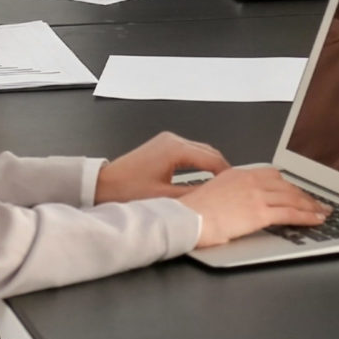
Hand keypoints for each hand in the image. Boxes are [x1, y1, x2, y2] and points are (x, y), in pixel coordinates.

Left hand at [94, 133, 230, 202]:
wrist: (102, 185)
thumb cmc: (127, 191)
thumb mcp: (164, 198)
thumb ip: (193, 195)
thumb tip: (214, 197)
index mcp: (175, 148)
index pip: (211, 159)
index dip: (226, 173)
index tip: (236, 185)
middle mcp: (173, 140)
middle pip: (208, 151)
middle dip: (221, 168)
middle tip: (233, 186)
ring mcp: (167, 141)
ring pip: (199, 151)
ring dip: (210, 165)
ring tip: (221, 184)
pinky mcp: (162, 146)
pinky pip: (189, 152)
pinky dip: (199, 163)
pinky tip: (203, 177)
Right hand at [184, 166, 329, 247]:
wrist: (186, 219)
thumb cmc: (193, 212)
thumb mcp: (214, 193)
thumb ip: (231, 194)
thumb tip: (238, 204)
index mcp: (239, 174)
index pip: (272, 175)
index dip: (288, 184)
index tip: (297, 190)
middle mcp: (250, 180)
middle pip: (285, 185)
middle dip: (304, 194)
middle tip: (316, 201)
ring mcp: (256, 195)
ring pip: (292, 198)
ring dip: (310, 205)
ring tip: (322, 212)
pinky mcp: (259, 213)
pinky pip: (290, 213)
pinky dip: (306, 216)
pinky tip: (315, 219)